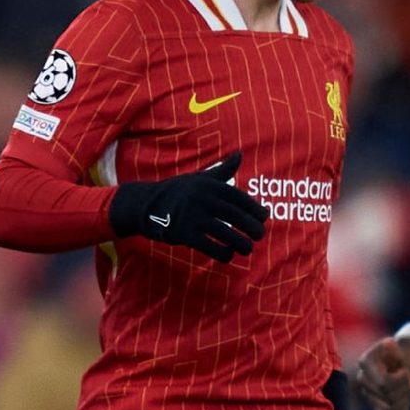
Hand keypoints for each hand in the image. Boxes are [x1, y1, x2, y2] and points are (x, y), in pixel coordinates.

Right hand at [108, 151, 267, 261]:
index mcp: (209, 185)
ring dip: (241, 244)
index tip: (264, 217)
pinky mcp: (183, 233)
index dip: (255, 208)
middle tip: (260, 235)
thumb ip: (222, 170)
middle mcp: (203, 199)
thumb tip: (240, 155)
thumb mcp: (200, 178)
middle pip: (236, 216)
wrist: (145, 204)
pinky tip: (228, 254)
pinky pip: (209, 246)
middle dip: (252, 227)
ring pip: (225, 233)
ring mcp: (193, 216)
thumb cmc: (179, 191)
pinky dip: (222, 253)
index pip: (239, 198)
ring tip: (248, 249)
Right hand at [355, 336, 409, 409]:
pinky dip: (401, 409)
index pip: (383, 383)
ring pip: (389, 407)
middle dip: (403, 387)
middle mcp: (363, 378)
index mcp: (365, 362)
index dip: (399, 380)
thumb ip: (395, 346)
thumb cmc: (404, 350)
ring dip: (404, 397)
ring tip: (405, 385)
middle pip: (387, 395)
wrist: (407, 359)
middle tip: (407, 376)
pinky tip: (405, 398)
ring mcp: (368, 393)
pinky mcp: (375, 405)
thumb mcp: (402, 346)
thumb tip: (389, 343)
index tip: (404, 370)